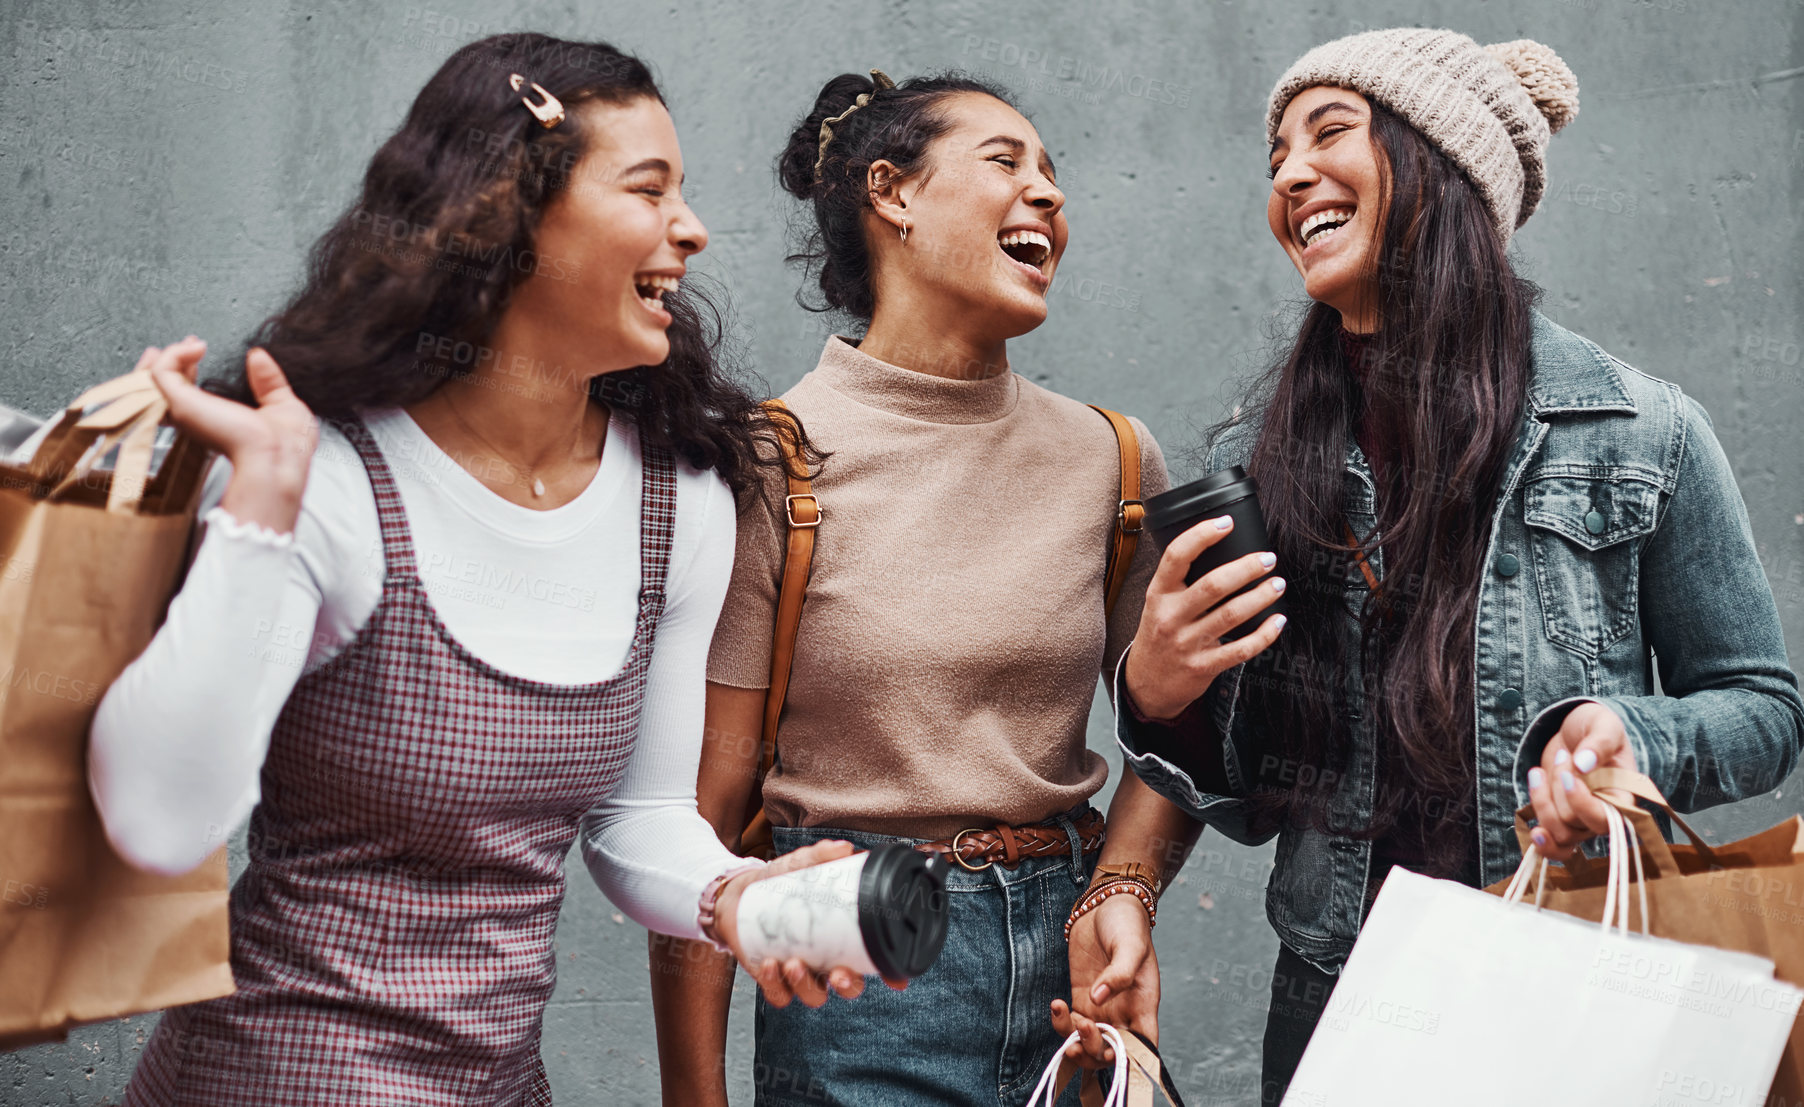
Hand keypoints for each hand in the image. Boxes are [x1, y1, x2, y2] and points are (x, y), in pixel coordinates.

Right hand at [143, 339, 316, 533]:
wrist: (279, 457)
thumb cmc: (286, 446)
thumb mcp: (282, 405)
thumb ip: (267, 381)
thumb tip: (257, 356)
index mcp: (217, 422)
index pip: (188, 396)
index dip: (188, 371)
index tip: (198, 349)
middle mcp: (197, 419)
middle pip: (161, 390)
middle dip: (167, 362)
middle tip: (188, 343)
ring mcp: (186, 411)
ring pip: (152, 380)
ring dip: (166, 356)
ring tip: (189, 343)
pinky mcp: (181, 404)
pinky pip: (161, 372)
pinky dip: (174, 354)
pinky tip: (197, 348)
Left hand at [710, 840, 907, 1007]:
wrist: (738, 895)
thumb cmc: (778, 883)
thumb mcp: (798, 867)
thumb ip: (819, 856)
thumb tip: (843, 848)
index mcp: (842, 938)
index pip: (873, 961)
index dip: (889, 974)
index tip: (896, 980)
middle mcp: (826, 960)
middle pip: (848, 986)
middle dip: (847, 986)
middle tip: (839, 974)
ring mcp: (801, 973)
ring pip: (814, 995)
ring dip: (806, 985)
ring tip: (793, 963)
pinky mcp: (773, 980)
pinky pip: (779, 995)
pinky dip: (775, 985)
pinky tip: (770, 964)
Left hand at [1052, 893, 1158, 1067]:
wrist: (1106, 905)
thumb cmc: (1127, 924)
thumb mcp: (1130, 945)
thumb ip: (1119, 973)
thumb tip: (1099, 998)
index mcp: (1144, 1004)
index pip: (1144, 1045)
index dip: (1131, 1060)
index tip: (1112, 1053)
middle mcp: (1124, 1012)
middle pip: (1112, 1052)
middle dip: (1095, 1051)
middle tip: (1083, 1028)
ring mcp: (1101, 1008)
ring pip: (1089, 1044)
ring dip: (1076, 1043)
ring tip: (1066, 1017)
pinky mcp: (1081, 998)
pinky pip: (1070, 1024)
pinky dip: (1060, 1023)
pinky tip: (1056, 1005)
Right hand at [1123, 515, 1286, 720]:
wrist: (1145, 684)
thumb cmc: (1159, 635)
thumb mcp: (1158, 603)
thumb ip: (1180, 581)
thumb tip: (1221, 550)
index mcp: (1158, 594)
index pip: (1177, 556)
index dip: (1202, 535)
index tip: (1226, 523)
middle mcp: (1171, 616)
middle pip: (1213, 585)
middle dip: (1246, 568)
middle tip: (1267, 558)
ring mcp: (1187, 643)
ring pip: (1231, 614)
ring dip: (1261, 596)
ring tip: (1277, 584)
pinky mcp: (1204, 666)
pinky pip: (1241, 649)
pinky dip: (1264, 634)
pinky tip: (1277, 621)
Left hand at [1525, 703, 1637, 860]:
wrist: (1575, 731)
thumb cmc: (1596, 727)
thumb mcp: (1603, 724)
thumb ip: (1599, 742)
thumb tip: (1584, 764)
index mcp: (1623, 795)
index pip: (1608, 818)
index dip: (1582, 803)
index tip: (1569, 775)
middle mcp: (1604, 814)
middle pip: (1574, 823)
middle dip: (1559, 788)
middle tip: (1563, 755)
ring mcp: (1581, 820)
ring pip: (1560, 834)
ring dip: (1542, 803)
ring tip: (1538, 772)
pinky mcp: (1560, 820)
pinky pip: (1554, 847)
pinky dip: (1542, 844)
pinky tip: (1534, 832)